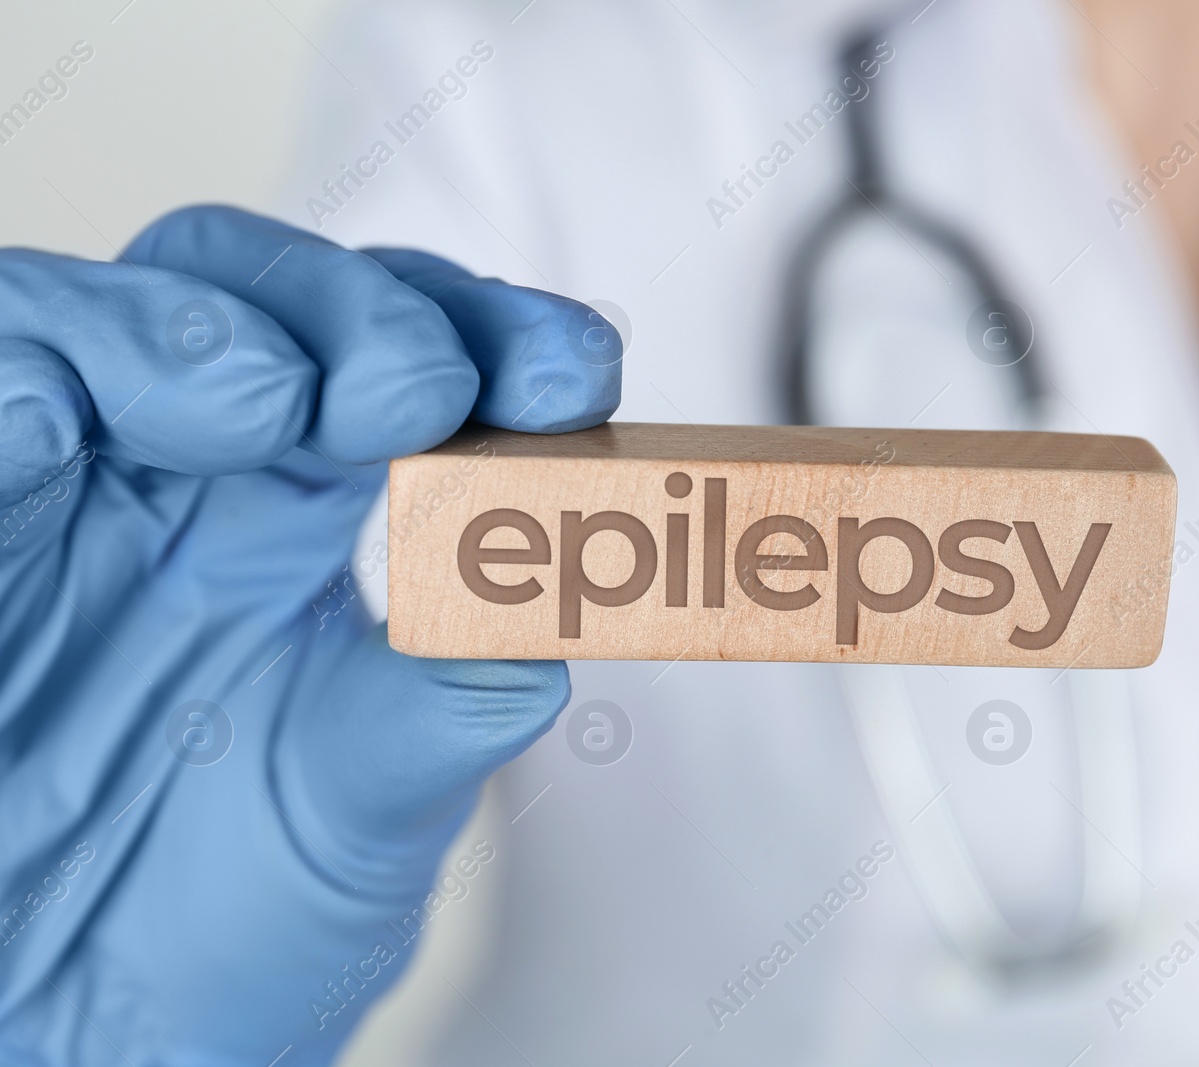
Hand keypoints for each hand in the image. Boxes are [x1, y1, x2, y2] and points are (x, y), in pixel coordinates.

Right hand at [0, 206, 620, 1064]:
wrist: (78, 1044)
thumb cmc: (220, 931)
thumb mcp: (369, 810)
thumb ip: (455, 691)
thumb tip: (549, 594)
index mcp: (306, 519)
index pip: (406, 360)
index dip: (497, 339)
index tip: (578, 372)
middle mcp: (180, 483)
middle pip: (260, 298)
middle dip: (362, 314)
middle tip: (427, 393)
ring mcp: (52, 504)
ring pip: (91, 317)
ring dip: (198, 333)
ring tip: (272, 410)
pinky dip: (10, 387)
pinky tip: (52, 423)